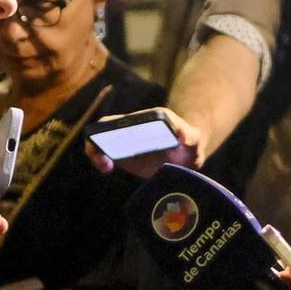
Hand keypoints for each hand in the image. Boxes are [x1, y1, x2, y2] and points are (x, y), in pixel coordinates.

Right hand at [85, 107, 203, 178]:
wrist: (187, 154)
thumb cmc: (190, 143)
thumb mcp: (194, 139)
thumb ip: (191, 137)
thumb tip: (184, 137)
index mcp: (145, 121)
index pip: (121, 119)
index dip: (109, 129)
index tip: (114, 146)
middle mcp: (131, 127)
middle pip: (103, 129)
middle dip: (96, 142)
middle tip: (106, 163)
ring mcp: (125, 141)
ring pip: (100, 141)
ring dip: (96, 153)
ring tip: (106, 168)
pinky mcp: (123, 155)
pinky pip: (105, 155)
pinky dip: (101, 161)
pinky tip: (108, 170)